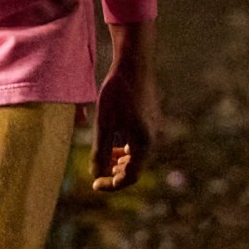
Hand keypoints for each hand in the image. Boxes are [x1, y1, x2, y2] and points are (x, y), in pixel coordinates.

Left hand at [91, 21, 159, 191]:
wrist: (134, 63)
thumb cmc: (117, 92)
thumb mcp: (104, 124)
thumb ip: (100, 151)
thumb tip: (96, 174)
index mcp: (143, 142)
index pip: (130, 176)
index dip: (111, 184)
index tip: (95, 185)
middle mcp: (153, 138)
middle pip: (136, 168)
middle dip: (116, 174)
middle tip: (97, 174)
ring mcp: (154, 128)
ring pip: (138, 155)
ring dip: (121, 162)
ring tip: (104, 160)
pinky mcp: (151, 119)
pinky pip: (139, 142)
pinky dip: (126, 149)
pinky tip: (114, 144)